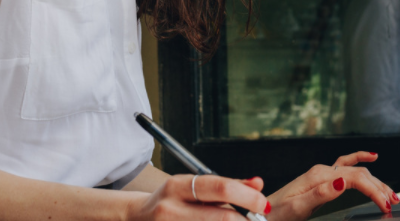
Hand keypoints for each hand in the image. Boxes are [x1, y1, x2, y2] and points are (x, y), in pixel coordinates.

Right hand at [127, 173, 269, 220]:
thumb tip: (258, 183)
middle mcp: (170, 209)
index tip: (264, 205)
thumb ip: (227, 185)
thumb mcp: (193, 187)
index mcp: (177, 186)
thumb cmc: (172, 202)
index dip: (248, 197)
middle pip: (222, 217)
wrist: (136, 220)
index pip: (220, 188)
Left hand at [266, 152, 396, 220]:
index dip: (374, 191)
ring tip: (391, 194)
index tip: (386, 206)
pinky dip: (360, 159)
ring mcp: (322, 173)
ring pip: (356, 170)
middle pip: (359, 173)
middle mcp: (322, 171)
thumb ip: (321, 194)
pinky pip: (345, 164)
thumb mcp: (298, 207)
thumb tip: (342, 182)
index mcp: (319, 176)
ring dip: (375, 180)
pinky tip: (372, 158)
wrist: (263, 212)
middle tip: (393, 203)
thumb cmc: (278, 213)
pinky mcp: (320, 178)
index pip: (355, 178)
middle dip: (379, 187)